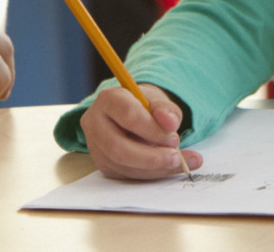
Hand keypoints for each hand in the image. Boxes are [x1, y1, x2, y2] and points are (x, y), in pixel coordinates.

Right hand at [80, 82, 202, 179]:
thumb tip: (170, 123)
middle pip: (119, 148)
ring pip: (123, 166)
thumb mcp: (157, 100)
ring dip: (154, 169)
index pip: (129, 115)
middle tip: (176, 158)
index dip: (153, 130)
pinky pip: (127, 175)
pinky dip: (151, 174)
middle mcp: (95, 123)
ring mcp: (96, 147)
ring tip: (178, 163)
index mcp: (108, 99)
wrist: (129, 115)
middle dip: (152, 157)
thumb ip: (166, 109)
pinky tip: (168, 168)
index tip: (174, 138)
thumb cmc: (142, 105)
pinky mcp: (103, 165)